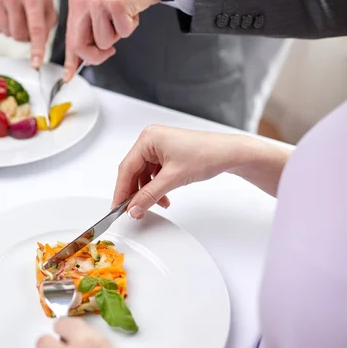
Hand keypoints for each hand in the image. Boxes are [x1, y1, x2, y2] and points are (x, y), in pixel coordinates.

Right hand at [0, 0, 57, 67]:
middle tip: (29, 24)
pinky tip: (9, 13)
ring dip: (16, 31)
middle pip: (19, 36)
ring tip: (19, 16)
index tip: (36, 63)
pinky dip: (5, 26)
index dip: (37, 49)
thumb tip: (42, 41)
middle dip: (26, 36)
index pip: (36, 29)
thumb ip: (48, 20)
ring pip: (8, 34)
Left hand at [64, 0, 160, 80]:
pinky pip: (123, 33)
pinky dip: (131, 25)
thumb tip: (88, 58)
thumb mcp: (102, 9)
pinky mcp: (115, 5)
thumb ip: (92, 31)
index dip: (70, 60)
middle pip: (79, 46)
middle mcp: (83, 2)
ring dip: (118, 34)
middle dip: (95, 56)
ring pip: (104, 42)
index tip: (68, 75)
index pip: (70, 38)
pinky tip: (132, 10)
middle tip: (109, 51)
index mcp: (77, 3)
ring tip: (123, 15)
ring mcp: (97, 3)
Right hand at [113, 125, 246, 218]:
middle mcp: (151, 140)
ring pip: (143, 175)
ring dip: (147, 192)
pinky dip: (156, 188)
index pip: (126, 167)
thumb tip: (133, 208)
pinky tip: (163, 198)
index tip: (117, 207)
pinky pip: (153, 174)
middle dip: (135, 193)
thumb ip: (149, 195)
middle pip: (133, 171)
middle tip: (133, 210)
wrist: (230, 153)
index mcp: (148, 138)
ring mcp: (159, 147)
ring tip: (154, 205)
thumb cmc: (207, 154)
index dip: (121, 190)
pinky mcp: (167, 154)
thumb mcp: (173, 178)